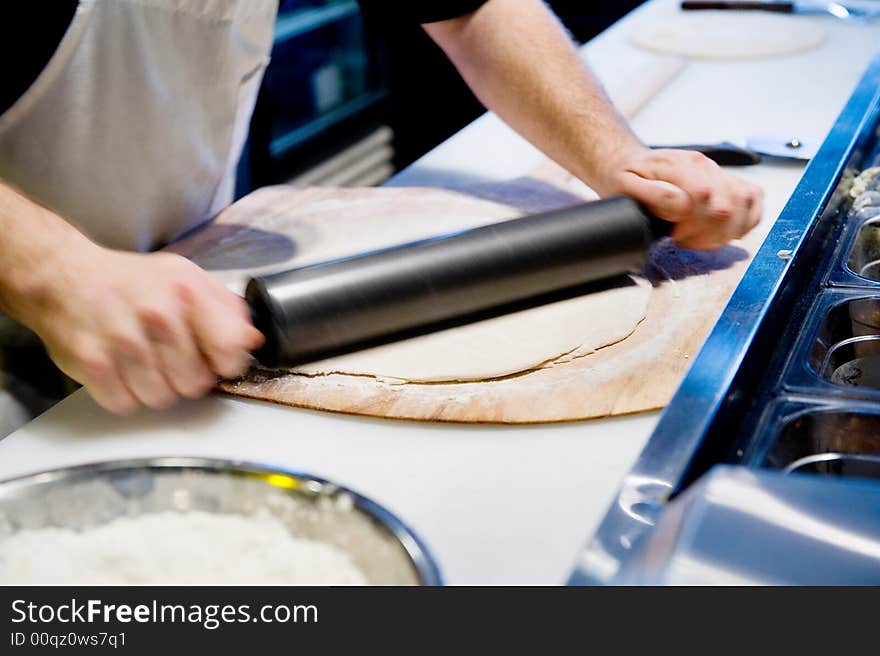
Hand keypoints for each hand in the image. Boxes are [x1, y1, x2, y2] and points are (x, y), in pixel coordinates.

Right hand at [25, 246, 263, 414]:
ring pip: (161, 398)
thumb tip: (253, 342)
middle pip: (195, 383)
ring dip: (156, 388)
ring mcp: (122, 340)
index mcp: (187, 292)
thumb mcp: (187, 279)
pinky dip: (125, 395)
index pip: (230, 350)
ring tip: (146, 363)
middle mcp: (156, 314)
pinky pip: (125, 403)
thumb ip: (226, 311)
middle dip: (188, 377)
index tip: (216, 360)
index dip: (226, 363)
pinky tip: (123, 371)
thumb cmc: (133, 282)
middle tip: (173, 360)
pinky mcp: (92, 362)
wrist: (66, 277)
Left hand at [599, 147, 763, 250]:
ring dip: (723, 231)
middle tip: (682, 235)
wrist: (632, 163)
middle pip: (725, 210)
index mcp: (681, 165)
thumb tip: (682, 206)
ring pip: (744, 207)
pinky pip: (754, 200)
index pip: (703, 200)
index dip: (689, 226)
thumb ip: (653, 196)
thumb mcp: (626, 186)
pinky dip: (744, 220)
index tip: (673, 232)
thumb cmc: (628, 178)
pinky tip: (721, 228)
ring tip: (698, 234)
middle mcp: (706, 166)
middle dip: (704, 234)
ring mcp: (720, 173)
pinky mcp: (730, 182)